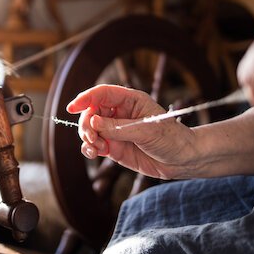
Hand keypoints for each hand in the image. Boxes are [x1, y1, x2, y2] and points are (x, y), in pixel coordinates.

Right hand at [67, 84, 196, 179]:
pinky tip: (94, 153)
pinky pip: (93, 145)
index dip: (85, 98)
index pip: (102, 93)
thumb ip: (117, 127)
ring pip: (89, 129)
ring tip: (97, 148)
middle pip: (91, 111)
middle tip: (92, 138)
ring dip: (87, 137)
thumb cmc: (171, 138)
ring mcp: (115, 130)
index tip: (72, 107)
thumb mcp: (145, 130)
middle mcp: (119, 113)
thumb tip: (93, 121)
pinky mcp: (114, 147)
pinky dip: (89, 149)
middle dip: (86, 124)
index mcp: (130, 100)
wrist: (181, 160)